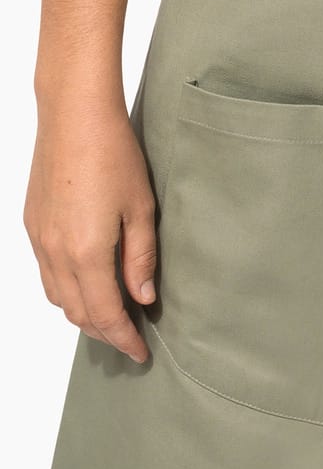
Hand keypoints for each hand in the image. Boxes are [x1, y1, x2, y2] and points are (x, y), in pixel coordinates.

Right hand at [24, 96, 154, 364]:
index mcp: (87, 252)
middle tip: (132, 337)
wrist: (73, 115)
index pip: (105, 314)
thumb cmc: (114, 154)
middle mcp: (56, 252)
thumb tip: (143, 299)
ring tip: (114, 314)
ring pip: (58, 297)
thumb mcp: (141, 208)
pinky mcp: (32, 226)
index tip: (141, 352)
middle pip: (78, 313)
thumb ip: (141, 259)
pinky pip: (47, 275)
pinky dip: (67, 290)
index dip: (124, 339)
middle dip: (106, 332)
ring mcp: (39, 240)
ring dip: (84, 313)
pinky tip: (89, 283)